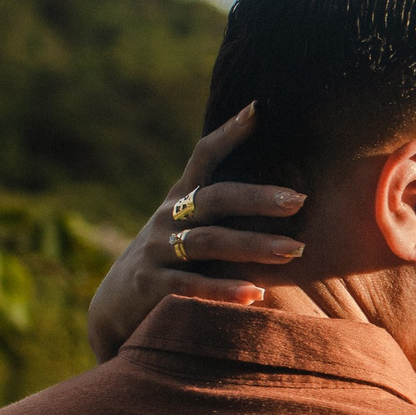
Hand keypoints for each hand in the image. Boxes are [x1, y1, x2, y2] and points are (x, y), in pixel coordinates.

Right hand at [86, 103, 309, 361]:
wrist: (116, 305)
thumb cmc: (170, 261)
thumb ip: (221, 211)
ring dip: (253, 245)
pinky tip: (255, 294)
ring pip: (208, 242)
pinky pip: (190, 286)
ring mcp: (157, 249)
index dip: (228, 133)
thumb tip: (281, 193)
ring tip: (294, 251)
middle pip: (216, 199)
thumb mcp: (187, 228)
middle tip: (300, 200)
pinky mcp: (150, 284)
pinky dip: (223, 291)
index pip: (204, 157)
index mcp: (181, 198)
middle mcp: (168, 217)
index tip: (257, 109)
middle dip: (258, 198)